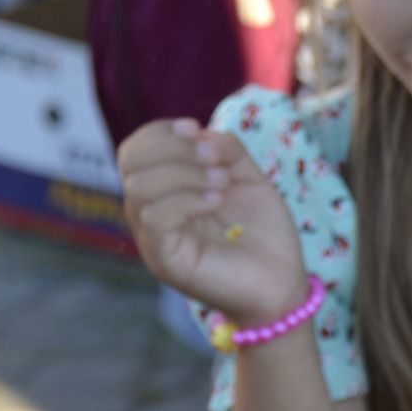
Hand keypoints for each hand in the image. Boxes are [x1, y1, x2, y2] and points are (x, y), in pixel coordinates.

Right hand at [118, 118, 306, 323]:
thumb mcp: (246, 177)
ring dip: (185, 173)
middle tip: (214, 159)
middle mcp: (150, 213)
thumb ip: (225, 149)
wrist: (280, 282)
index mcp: (164, 191)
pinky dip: (186, 199)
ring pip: (140, 187)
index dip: (160, 132)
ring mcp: (153, 239)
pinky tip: (216, 201)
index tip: (196, 128)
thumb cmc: (262, 233)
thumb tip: (199, 131)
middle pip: (130, 163)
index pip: (135, 151)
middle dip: (173, 148)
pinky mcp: (164, 260)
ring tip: (222, 183)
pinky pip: (154, 217)